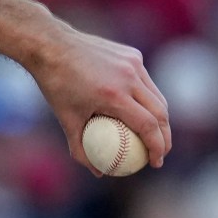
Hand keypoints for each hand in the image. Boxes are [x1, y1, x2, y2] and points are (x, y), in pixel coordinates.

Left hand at [24, 26, 170, 172]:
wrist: (51, 45)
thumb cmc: (56, 85)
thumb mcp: (66, 120)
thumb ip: (81, 149)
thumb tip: (98, 172)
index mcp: (114, 95)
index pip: (148, 125)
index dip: (158, 147)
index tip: (155, 162)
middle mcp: (129, 77)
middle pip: (161, 112)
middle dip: (166, 136)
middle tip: (160, 152)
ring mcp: (133, 63)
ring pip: (157, 95)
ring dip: (161, 117)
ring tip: (156, 134)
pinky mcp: (132, 54)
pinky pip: (145, 80)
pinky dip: (147, 97)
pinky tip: (141, 110)